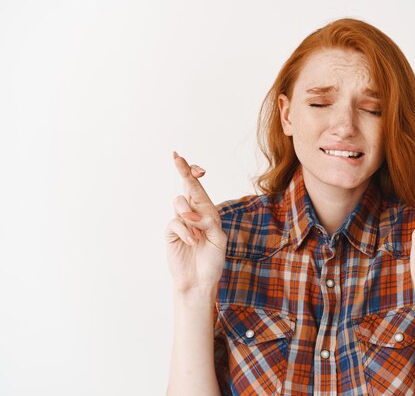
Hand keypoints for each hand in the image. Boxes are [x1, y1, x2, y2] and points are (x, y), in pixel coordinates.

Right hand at [164, 151, 226, 295]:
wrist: (200, 281)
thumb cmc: (212, 261)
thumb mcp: (219, 240)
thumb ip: (209, 223)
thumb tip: (191, 213)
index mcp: (207, 212)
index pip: (199, 188)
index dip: (193, 173)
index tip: (189, 163)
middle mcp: (193, 214)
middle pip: (186, 186)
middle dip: (183, 170)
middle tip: (177, 157)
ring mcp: (181, 222)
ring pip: (179, 203)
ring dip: (190, 216)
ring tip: (198, 234)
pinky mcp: (171, 233)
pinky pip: (174, 222)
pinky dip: (185, 231)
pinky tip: (192, 241)